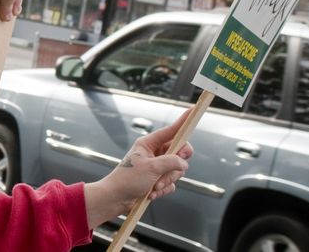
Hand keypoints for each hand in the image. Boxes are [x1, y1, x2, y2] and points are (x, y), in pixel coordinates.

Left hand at [84, 110, 194, 227]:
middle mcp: (154, 153)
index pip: (171, 131)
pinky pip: (171, 183)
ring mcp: (157, 167)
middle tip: (168, 171)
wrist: (116, 198)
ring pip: (176, 170)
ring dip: (167, 181)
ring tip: (153, 186)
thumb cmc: (127, 179)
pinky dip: (163, 189)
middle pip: (179, 153)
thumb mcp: (152, 168)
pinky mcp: (157, 180)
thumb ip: (171, 162)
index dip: (183, 122)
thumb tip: (183, 163)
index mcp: (149, 144)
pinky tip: (151, 193)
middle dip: (175, 167)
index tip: (193, 110)